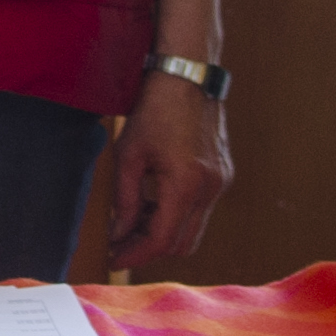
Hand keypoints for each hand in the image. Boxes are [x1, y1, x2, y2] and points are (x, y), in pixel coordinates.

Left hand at [106, 72, 231, 269]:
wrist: (187, 76)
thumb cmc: (155, 109)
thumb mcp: (129, 155)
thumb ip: (123, 200)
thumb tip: (118, 234)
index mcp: (186, 184)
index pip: (161, 241)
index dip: (134, 256)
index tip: (113, 259)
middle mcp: (210, 189)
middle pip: (181, 244)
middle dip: (148, 249)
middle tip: (120, 244)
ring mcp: (220, 183)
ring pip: (192, 230)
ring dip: (163, 232)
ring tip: (133, 219)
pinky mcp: (222, 175)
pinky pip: (199, 210)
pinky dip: (176, 214)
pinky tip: (152, 200)